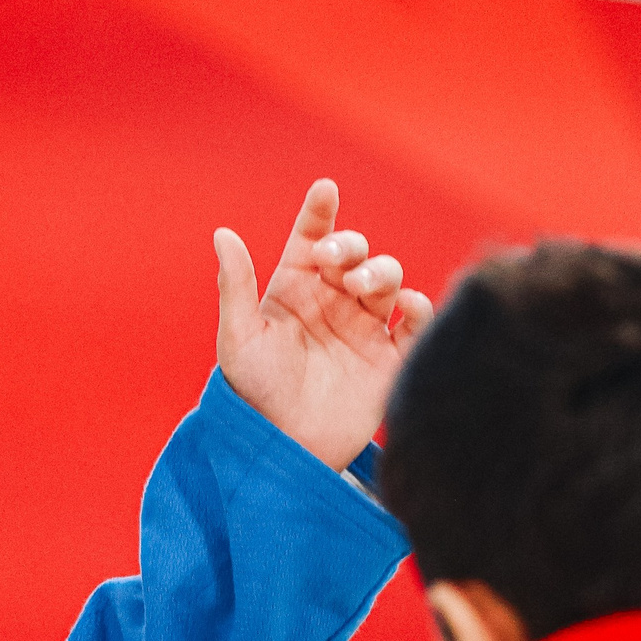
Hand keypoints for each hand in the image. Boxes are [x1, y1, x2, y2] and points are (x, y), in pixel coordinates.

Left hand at [214, 178, 434, 470]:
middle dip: (351, 247)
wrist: (286, 449)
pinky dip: (418, 307)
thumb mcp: (238, 339)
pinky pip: (415, 322)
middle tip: (338, 265)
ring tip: (362, 288)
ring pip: (386, 278)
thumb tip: (222, 233)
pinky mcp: (390, 358)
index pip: (311, 238)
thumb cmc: (253, 396)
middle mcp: (332, 301)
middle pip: (354, 253)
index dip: (319, 212)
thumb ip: (235, 287)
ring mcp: (364, 327)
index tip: (324, 191)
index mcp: (295, 289)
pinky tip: (407, 306)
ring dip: (380, 272)